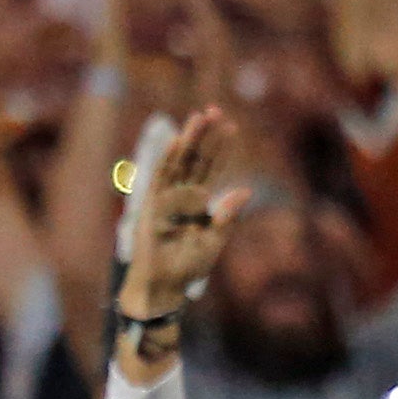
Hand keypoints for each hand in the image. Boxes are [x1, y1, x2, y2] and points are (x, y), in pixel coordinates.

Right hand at [118, 104, 245, 320]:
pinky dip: (166, 161)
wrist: (164, 289)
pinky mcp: (152, 209)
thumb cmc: (187, 269)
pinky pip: (159, 180)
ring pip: (179, 163)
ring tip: (200, 116)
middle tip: (215, 109)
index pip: (211, 169)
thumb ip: (227, 216)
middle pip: (195, 160)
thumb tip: (246, 190)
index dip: (221, 149)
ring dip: (188, 140)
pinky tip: (176, 142)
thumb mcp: (214, 241)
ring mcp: (165, 201)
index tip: (231, 126)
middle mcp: (182, 198)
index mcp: (199, 204)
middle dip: (204, 136)